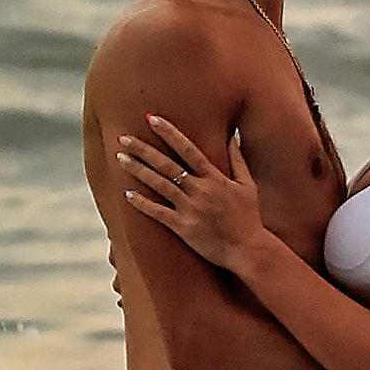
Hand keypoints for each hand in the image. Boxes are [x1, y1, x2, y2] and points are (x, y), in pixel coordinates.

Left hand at [117, 112, 267, 275]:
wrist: (248, 250)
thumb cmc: (249, 217)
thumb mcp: (247, 185)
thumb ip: (238, 159)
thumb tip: (232, 134)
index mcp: (215, 177)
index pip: (187, 149)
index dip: (169, 133)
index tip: (152, 119)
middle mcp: (200, 190)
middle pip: (167, 164)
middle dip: (143, 149)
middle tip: (123, 137)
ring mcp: (191, 209)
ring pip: (160, 185)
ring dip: (138, 170)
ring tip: (120, 157)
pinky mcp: (184, 228)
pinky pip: (159, 213)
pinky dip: (142, 203)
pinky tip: (127, 194)